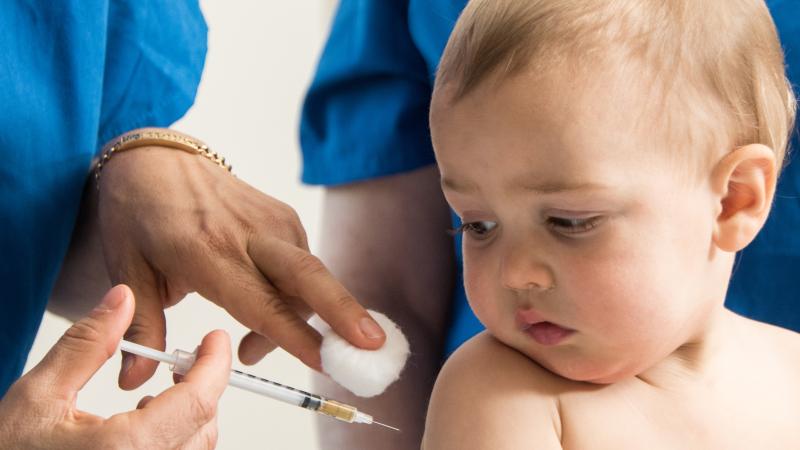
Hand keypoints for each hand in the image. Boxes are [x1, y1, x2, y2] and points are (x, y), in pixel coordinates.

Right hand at [0, 285, 230, 448]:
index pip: (197, 402)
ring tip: (150, 397)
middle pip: (204, 427)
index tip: (214, 340)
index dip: (215, 364)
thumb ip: (87, 345)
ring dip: (187, 417)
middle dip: (200, 387)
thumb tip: (122, 301)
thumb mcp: (38, 395)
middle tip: (182, 361)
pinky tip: (138, 428)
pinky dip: (173, 442)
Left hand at [96, 134, 385, 389]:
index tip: (323, 360)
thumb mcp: (126, 269)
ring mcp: (271, 220)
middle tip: (374, 344)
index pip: (259, 300)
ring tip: (254, 346)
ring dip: (302, 319)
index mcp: (205, 250)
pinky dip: (297, 294)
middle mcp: (247, 234)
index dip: (292, 334)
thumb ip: (141, 325)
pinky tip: (267, 308)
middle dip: (345, 312)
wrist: (153, 155)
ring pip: (308, 278)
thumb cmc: (137, 212)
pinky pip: (303, 262)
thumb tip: (136, 379)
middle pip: (308, 275)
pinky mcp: (282, 215)